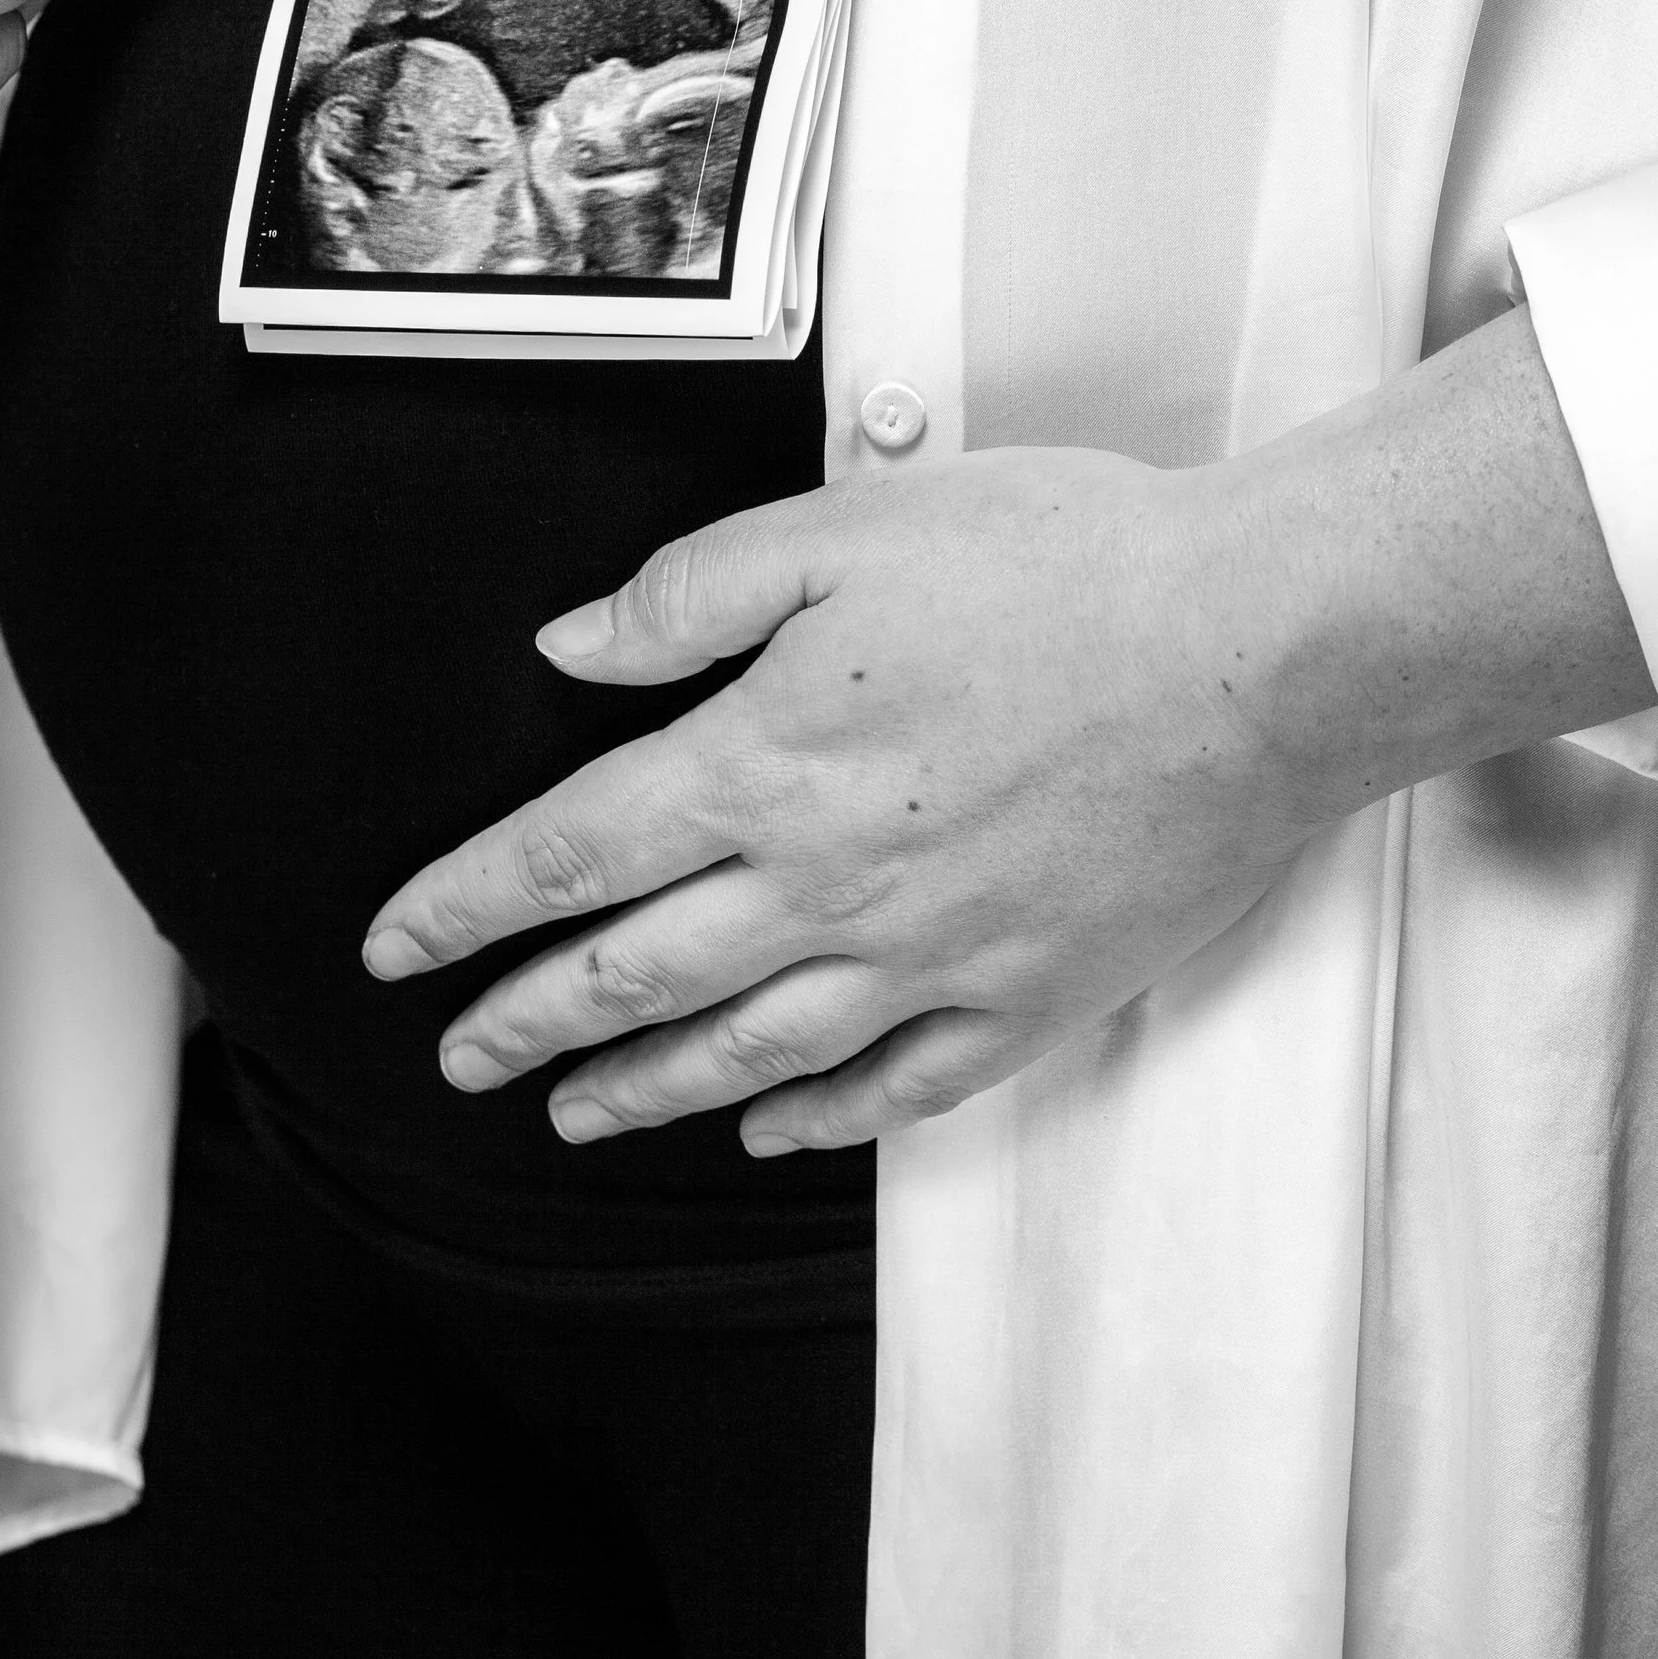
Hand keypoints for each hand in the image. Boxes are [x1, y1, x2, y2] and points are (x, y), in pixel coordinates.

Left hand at [364, 445, 1318, 1152]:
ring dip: (640, 1090)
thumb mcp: (844, 528)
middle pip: (633, 976)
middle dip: (522, 1025)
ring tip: (572, 1116)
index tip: (391, 948)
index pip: (566, 856)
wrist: (1266, 648)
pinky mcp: (1032, 994)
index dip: (462, 908)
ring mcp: (931, 957)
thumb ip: (689, 594)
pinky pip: (899, 1088)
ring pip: (747, 1052)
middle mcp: (826, 885)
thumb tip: (568, 647)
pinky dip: (819, 1119)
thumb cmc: (1067, 566)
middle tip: (456, 1058)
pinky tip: (772, 1130)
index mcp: (764, 762)